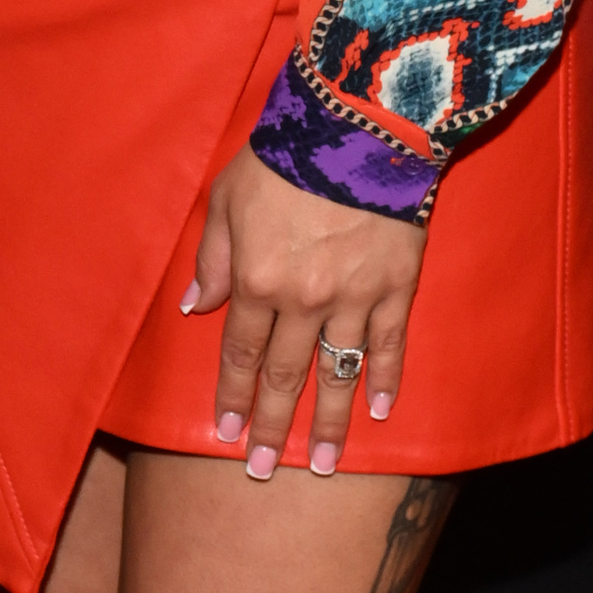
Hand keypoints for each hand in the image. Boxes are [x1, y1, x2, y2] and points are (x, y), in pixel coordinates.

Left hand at [183, 150, 427, 477]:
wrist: (358, 123)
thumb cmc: (283, 154)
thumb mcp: (227, 198)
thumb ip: (213, 257)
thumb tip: (195, 306)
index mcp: (257, 279)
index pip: (240, 353)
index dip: (233, 397)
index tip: (228, 436)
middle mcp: (304, 299)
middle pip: (286, 375)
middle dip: (274, 427)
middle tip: (267, 470)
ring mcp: (355, 296)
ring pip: (339, 372)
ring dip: (331, 422)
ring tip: (327, 464)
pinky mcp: (397, 285)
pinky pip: (390, 343)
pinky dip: (385, 379)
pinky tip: (380, 411)